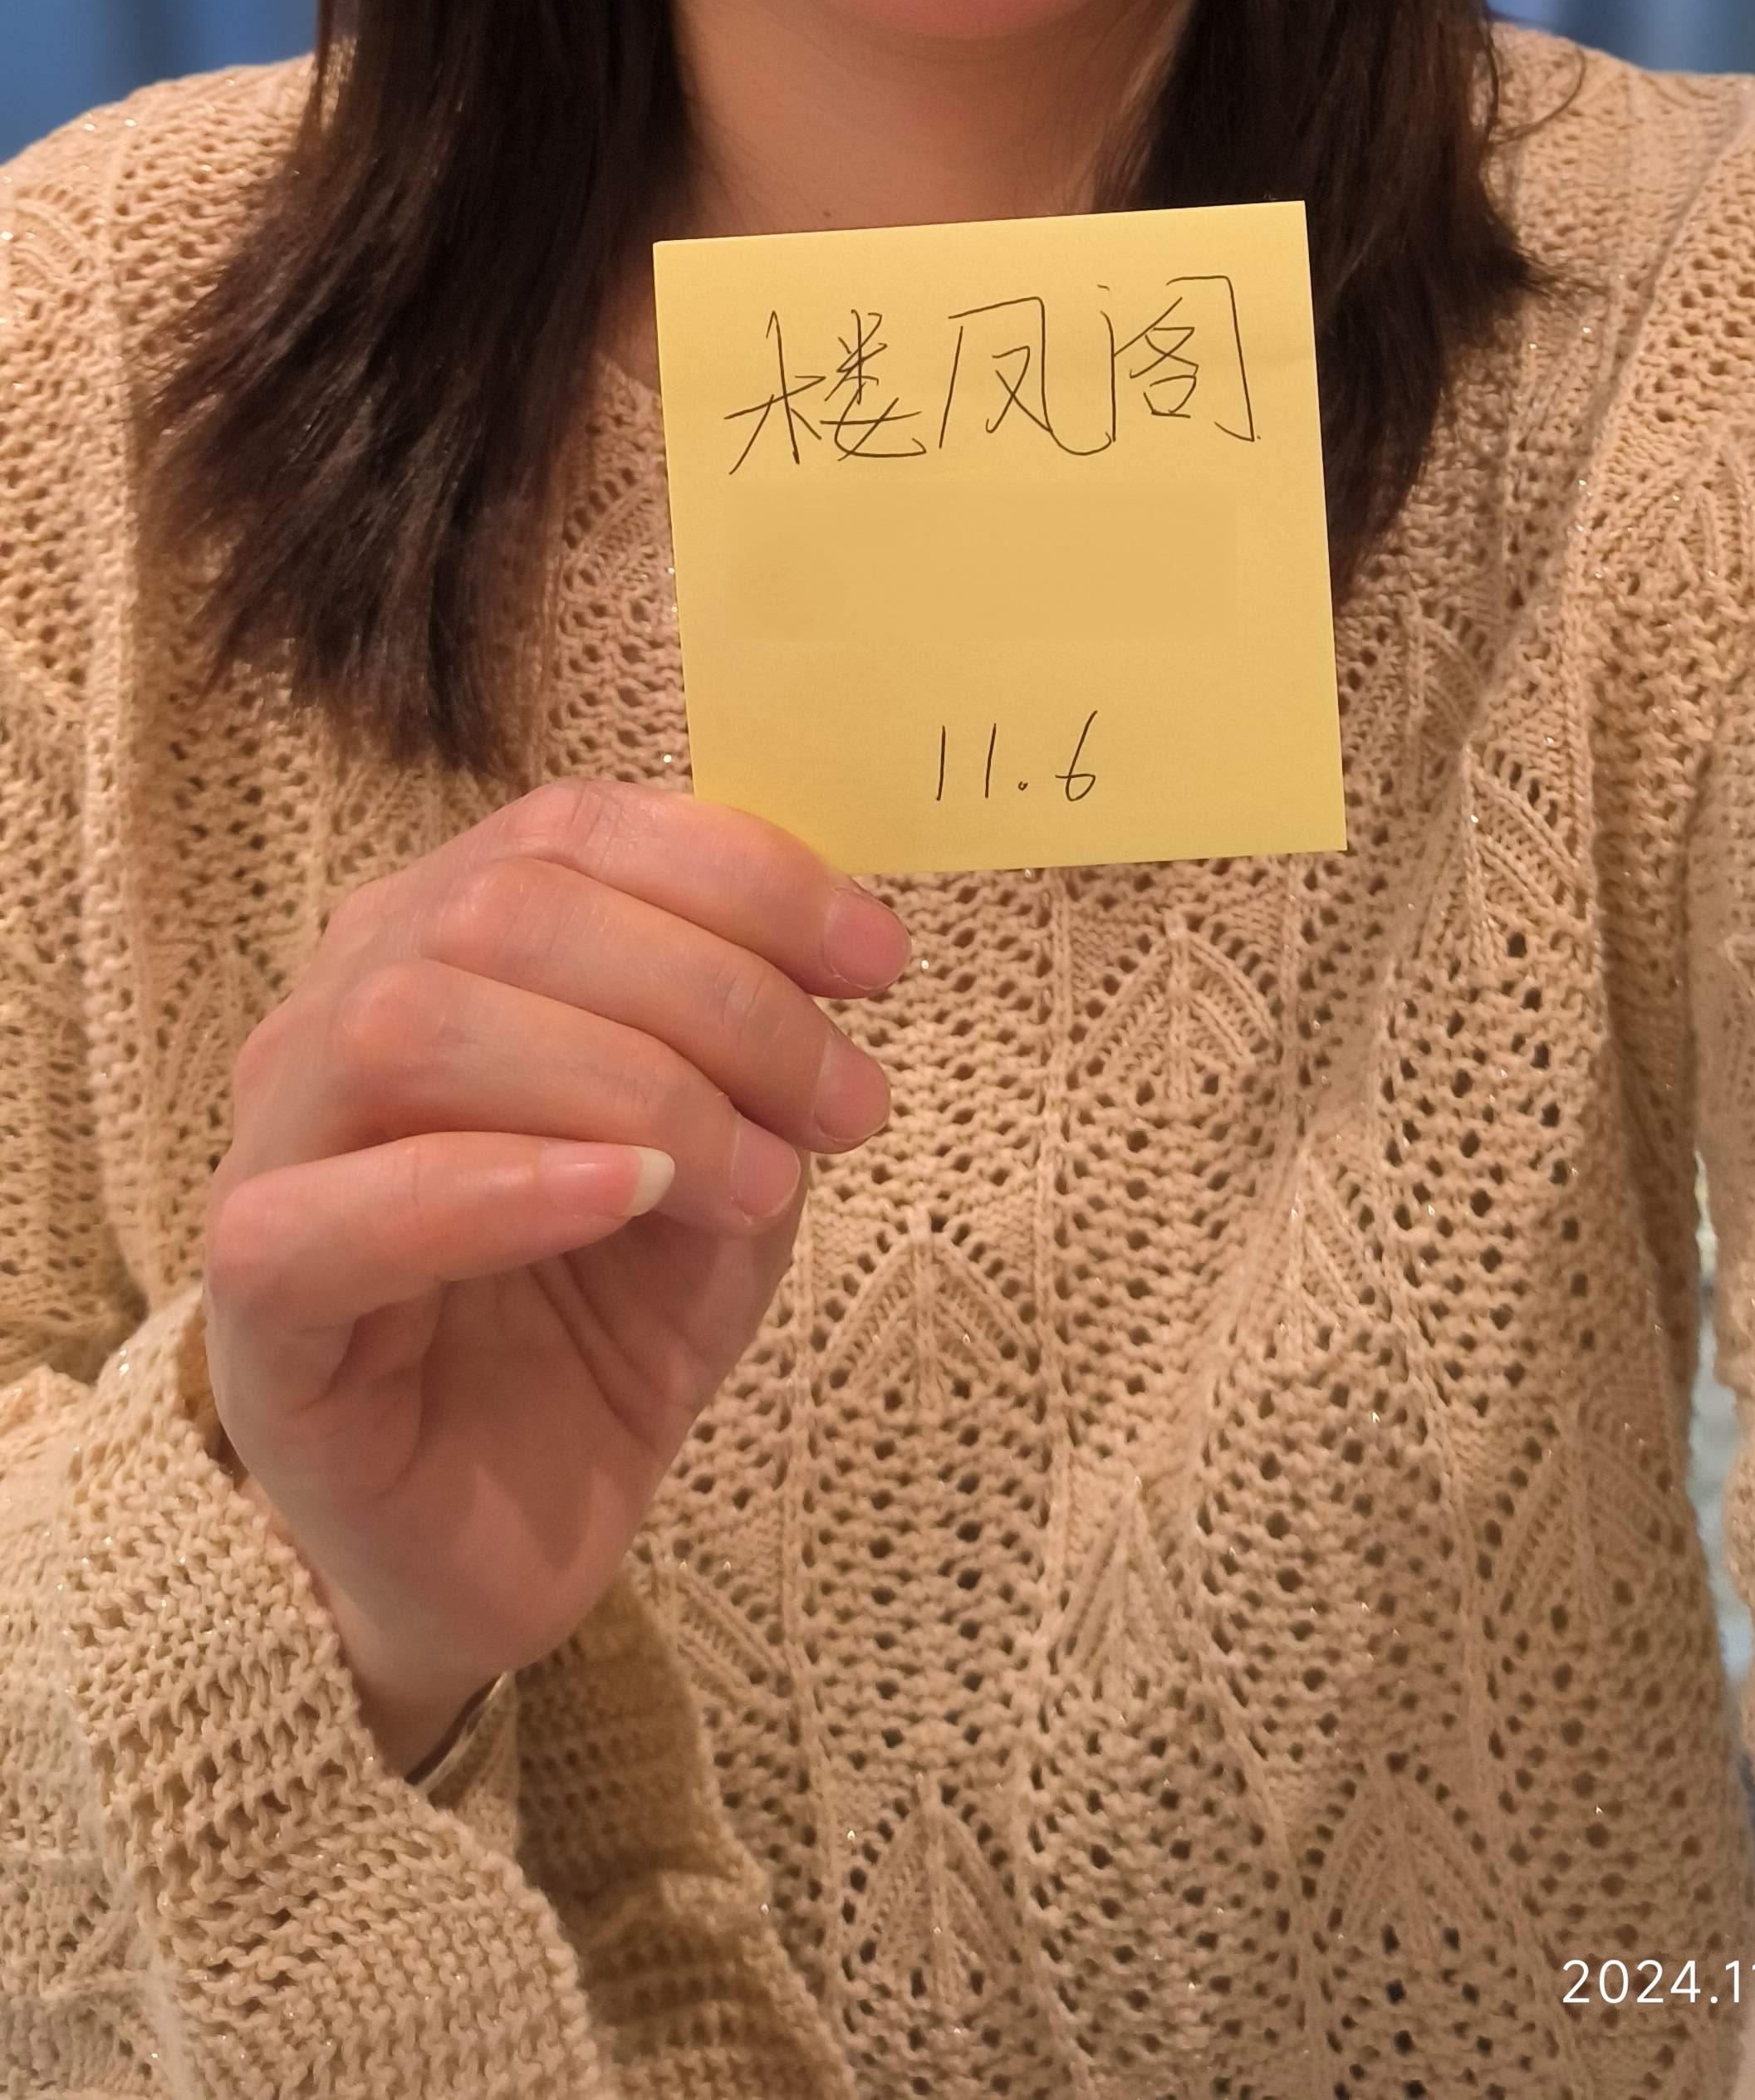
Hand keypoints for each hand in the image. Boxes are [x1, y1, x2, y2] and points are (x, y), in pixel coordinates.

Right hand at [203, 779, 907, 1749]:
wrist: (506, 1542)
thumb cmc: (599, 1326)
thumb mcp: (722, 1167)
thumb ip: (752, 1055)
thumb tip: (834, 951)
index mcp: (441, 944)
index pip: (569, 831)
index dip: (735, 871)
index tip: (878, 959)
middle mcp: (337, 1016)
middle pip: (500, 911)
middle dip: (710, 990)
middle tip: (842, 1103)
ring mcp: (276, 1154)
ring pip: (406, 1027)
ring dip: (622, 1082)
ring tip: (752, 1177)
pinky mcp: (256, 1311)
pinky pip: (329, 1218)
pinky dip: (494, 1184)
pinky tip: (626, 1198)